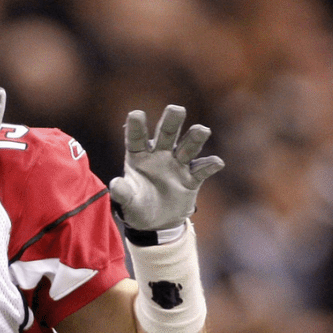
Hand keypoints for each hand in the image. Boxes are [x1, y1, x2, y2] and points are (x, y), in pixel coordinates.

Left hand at [109, 105, 223, 238]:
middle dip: (172, 121)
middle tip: (176, 109)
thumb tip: (115, 184)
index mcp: (138, 156)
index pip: (136, 138)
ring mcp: (177, 164)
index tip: (136, 114)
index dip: (136, 127)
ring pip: (187, 146)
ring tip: (202, 130)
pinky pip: (202, 169)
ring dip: (194, 138)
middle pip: (166, 133)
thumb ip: (123, 193)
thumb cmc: (138, 207)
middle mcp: (159, 154)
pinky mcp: (191, 178)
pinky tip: (216, 163)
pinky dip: (209, 166)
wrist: (157, 222)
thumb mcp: (128, 203)